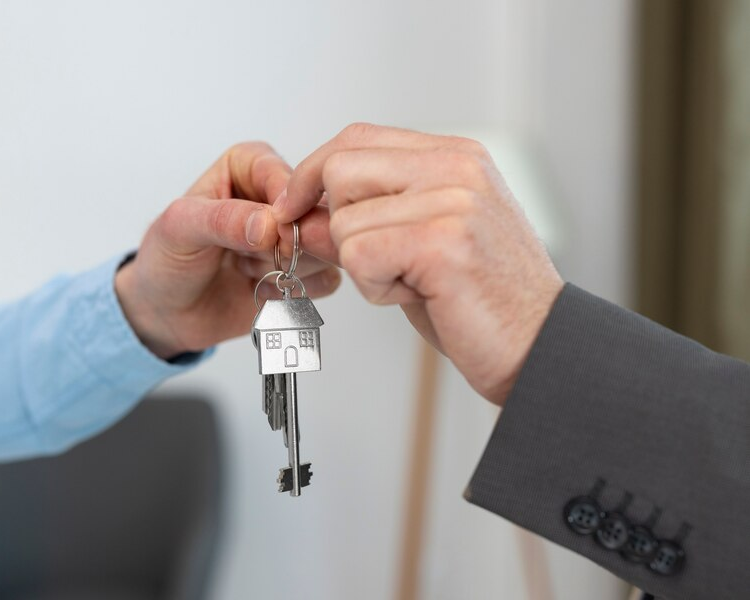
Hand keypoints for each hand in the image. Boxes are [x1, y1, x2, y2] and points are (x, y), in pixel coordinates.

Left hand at [115, 142, 340, 358]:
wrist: (166, 312)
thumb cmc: (166, 259)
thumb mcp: (179, 229)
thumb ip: (222, 220)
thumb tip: (268, 224)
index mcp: (248, 166)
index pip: (287, 177)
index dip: (285, 207)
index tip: (270, 233)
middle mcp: (277, 197)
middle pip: (315, 213)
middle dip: (289, 244)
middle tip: (257, 259)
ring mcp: (293, 236)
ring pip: (324, 248)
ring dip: (286, 269)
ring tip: (246, 272)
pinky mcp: (303, 271)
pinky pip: (325, 280)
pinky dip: (293, 291)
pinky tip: (260, 291)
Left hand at [273, 124, 562, 404]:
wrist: (538, 347)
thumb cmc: (478, 299)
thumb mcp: (416, 244)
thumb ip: (362, 221)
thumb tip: (298, 216)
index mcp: (454, 156)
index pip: (356, 138)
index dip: (312, 173)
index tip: (293, 208)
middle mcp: (456, 167)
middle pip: (339, 169)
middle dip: (335, 224)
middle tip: (377, 262)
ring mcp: (453, 201)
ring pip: (344, 221)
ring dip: (364, 267)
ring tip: (414, 284)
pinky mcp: (443, 242)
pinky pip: (359, 255)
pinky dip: (375, 288)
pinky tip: (418, 297)